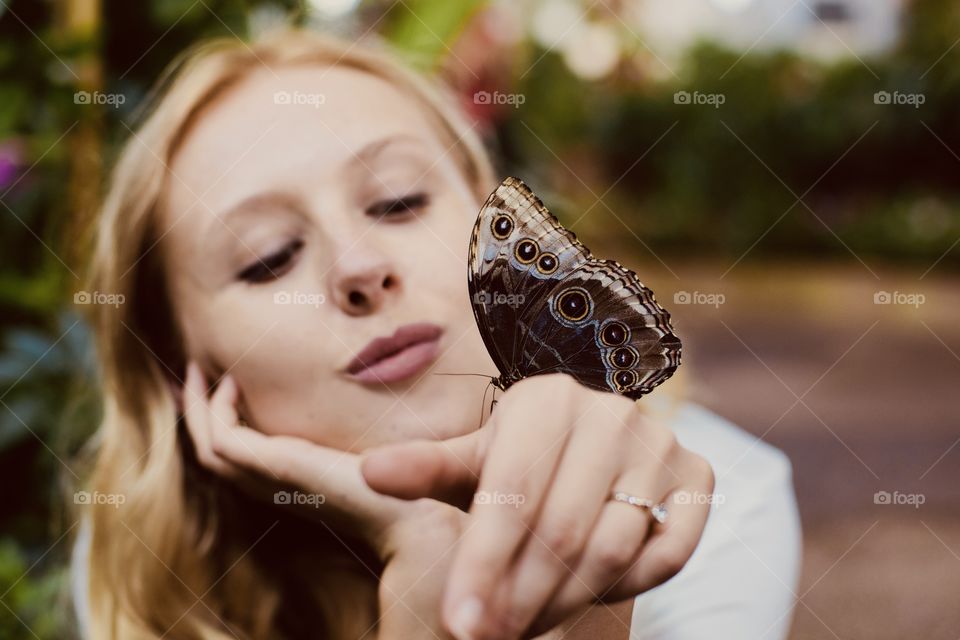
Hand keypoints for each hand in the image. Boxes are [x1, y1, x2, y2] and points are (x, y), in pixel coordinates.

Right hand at [179, 360, 467, 638]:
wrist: (415, 516)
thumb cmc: (404, 489)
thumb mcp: (369, 456)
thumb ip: (356, 442)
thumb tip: (369, 417)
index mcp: (290, 483)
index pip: (237, 456)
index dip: (219, 423)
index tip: (219, 385)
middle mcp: (273, 485)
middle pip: (212, 452)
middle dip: (197, 411)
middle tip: (194, 371)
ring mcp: (271, 479)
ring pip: (209, 447)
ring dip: (198, 407)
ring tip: (200, 370)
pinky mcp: (277, 467)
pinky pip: (223, 440)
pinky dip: (217, 411)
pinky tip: (233, 383)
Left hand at [361, 372, 714, 639]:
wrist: (590, 440)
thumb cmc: (520, 456)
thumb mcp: (474, 460)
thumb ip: (428, 467)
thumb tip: (371, 471)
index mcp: (547, 399)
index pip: (511, 490)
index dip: (482, 562)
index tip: (458, 620)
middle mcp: (611, 414)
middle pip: (562, 529)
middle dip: (519, 595)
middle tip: (486, 636)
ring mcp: (660, 444)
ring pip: (613, 548)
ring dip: (564, 601)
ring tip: (522, 625)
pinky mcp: (698, 475)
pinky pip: (669, 553)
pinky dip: (627, 587)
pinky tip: (583, 596)